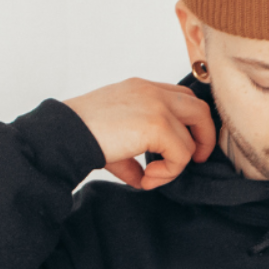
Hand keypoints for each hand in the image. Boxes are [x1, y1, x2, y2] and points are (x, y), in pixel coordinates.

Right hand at [63, 78, 216, 189]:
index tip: (187, 148)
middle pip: (200, 109)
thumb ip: (135, 155)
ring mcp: (157, 105)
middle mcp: (152, 91)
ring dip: (177, 166)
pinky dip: (168, 173)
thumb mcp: (115, 140)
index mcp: (142, 89)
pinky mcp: (157, 124)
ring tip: (153, 177)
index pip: (182, 98)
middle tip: (194, 161)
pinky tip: (147, 179)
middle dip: (204, 138)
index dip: (192, 124)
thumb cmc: (82, 135)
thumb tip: (144, 179)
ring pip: (192, 138)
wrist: (64, 134)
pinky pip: (181, 155)